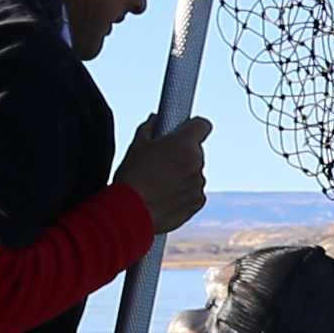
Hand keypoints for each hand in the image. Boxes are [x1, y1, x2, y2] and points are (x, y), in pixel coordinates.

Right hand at [124, 114, 212, 231]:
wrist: (130, 212)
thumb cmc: (132, 177)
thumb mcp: (137, 146)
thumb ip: (150, 128)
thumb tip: (156, 120)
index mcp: (184, 143)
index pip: (202, 125)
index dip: (193, 128)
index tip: (184, 132)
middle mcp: (197, 162)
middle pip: (195, 152)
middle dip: (182, 155)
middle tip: (161, 163)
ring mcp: (199, 183)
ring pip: (194, 174)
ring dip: (182, 176)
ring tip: (159, 185)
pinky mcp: (198, 202)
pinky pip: (193, 193)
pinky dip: (183, 194)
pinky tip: (164, 198)